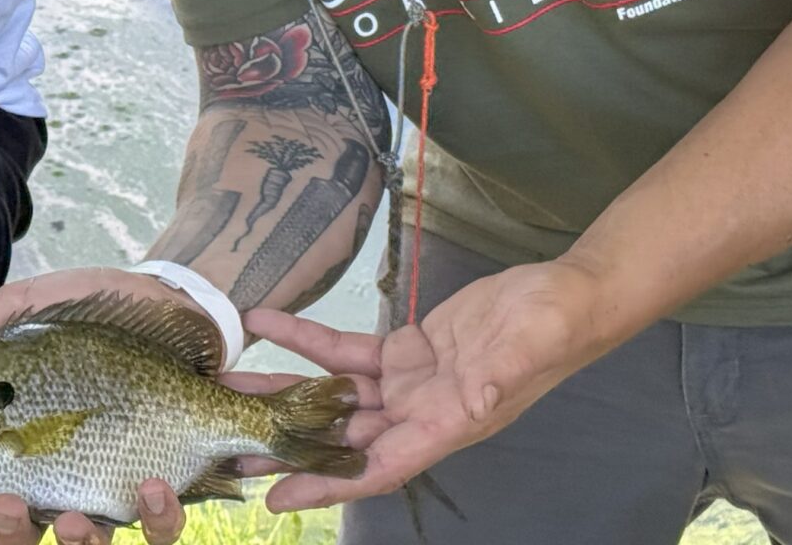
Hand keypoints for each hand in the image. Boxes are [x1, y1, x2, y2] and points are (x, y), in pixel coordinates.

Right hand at [0, 267, 199, 544]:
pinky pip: (164, 527)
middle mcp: (64, 473)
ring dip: (82, 543)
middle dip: (9, 534)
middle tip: (7, 505)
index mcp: (20, 438)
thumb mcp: (29, 310)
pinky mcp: (173, 483)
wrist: (185, 296)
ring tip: (81, 520)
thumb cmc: (98, 307)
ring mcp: (117, 483)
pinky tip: (158, 485)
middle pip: (25, 533)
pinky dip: (162, 517)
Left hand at [245, 258, 612, 509]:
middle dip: (285, 440)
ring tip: (229, 382)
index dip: (326, 484)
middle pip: (340, 437)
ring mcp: (411, 384)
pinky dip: (308, 339)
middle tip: (225, 443)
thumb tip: (474, 402)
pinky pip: (347, 350)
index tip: (277, 495)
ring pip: (334, 394)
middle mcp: (421, 414)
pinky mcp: (408, 350)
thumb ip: (498, 377)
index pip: (376, 467)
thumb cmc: (553, 327)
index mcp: (446, 426)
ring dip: (284, 389)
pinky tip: (269, 322)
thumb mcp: (528, 349)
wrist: (566, 296)